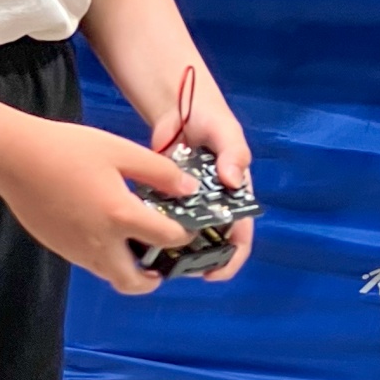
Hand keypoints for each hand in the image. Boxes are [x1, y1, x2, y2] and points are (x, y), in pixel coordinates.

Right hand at [0, 117, 195, 295]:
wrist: (14, 158)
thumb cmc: (67, 149)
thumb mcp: (120, 151)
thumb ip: (159, 172)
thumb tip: (187, 188)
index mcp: (120, 215)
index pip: (167, 238)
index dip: (185, 235)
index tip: (188, 229)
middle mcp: (100, 242)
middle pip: (135, 282)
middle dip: (153, 279)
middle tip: (161, 264)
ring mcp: (77, 250)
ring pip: (110, 275)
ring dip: (128, 270)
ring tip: (134, 245)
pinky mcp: (60, 248)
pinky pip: (90, 263)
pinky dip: (105, 257)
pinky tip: (103, 230)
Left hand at [151, 76, 253, 280]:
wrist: (179, 106)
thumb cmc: (212, 120)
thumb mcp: (228, 134)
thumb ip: (234, 155)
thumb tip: (233, 180)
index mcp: (235, 198)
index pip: (240, 237)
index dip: (231, 259)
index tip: (214, 273)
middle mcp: (212, 207)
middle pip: (209, 244)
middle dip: (197, 259)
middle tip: (179, 268)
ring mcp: (186, 204)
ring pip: (181, 236)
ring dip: (172, 248)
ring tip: (158, 259)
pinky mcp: (163, 196)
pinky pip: (158, 218)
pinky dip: (152, 228)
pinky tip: (139, 236)